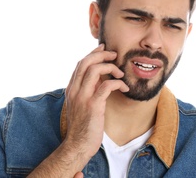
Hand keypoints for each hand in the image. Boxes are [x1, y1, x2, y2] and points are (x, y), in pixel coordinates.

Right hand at [64, 44, 128, 160]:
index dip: (93, 53)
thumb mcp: (79, 105)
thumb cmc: (82, 126)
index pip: (80, 64)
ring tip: (121, 73)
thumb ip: (85, 91)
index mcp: (71, 88)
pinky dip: (118, 83)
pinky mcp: (93, 105)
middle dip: (102, 54)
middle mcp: (74, 90)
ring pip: (95, 69)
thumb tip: (97, 79)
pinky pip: (106, 86)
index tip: (104, 49)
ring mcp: (83, 97)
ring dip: (111, 67)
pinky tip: (124, 88)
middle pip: (86, 62)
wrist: (77, 145)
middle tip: (114, 55)